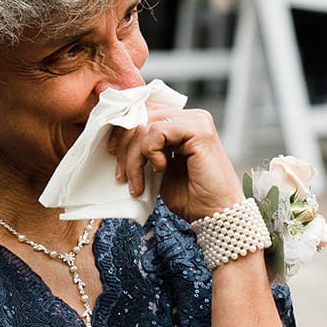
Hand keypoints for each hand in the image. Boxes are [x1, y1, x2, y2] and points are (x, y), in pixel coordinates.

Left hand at [114, 95, 244, 223]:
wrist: (214, 215)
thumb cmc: (190, 197)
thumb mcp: (158, 169)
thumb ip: (145, 150)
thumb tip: (115, 141)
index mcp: (182, 123)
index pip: (145, 112)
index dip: (123, 130)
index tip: (112, 153)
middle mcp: (190, 118)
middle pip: (142, 115)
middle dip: (124, 145)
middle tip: (121, 174)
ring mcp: (196, 121)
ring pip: (146, 124)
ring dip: (133, 156)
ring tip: (135, 181)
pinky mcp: (199, 130)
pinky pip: (157, 131)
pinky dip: (149, 152)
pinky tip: (159, 170)